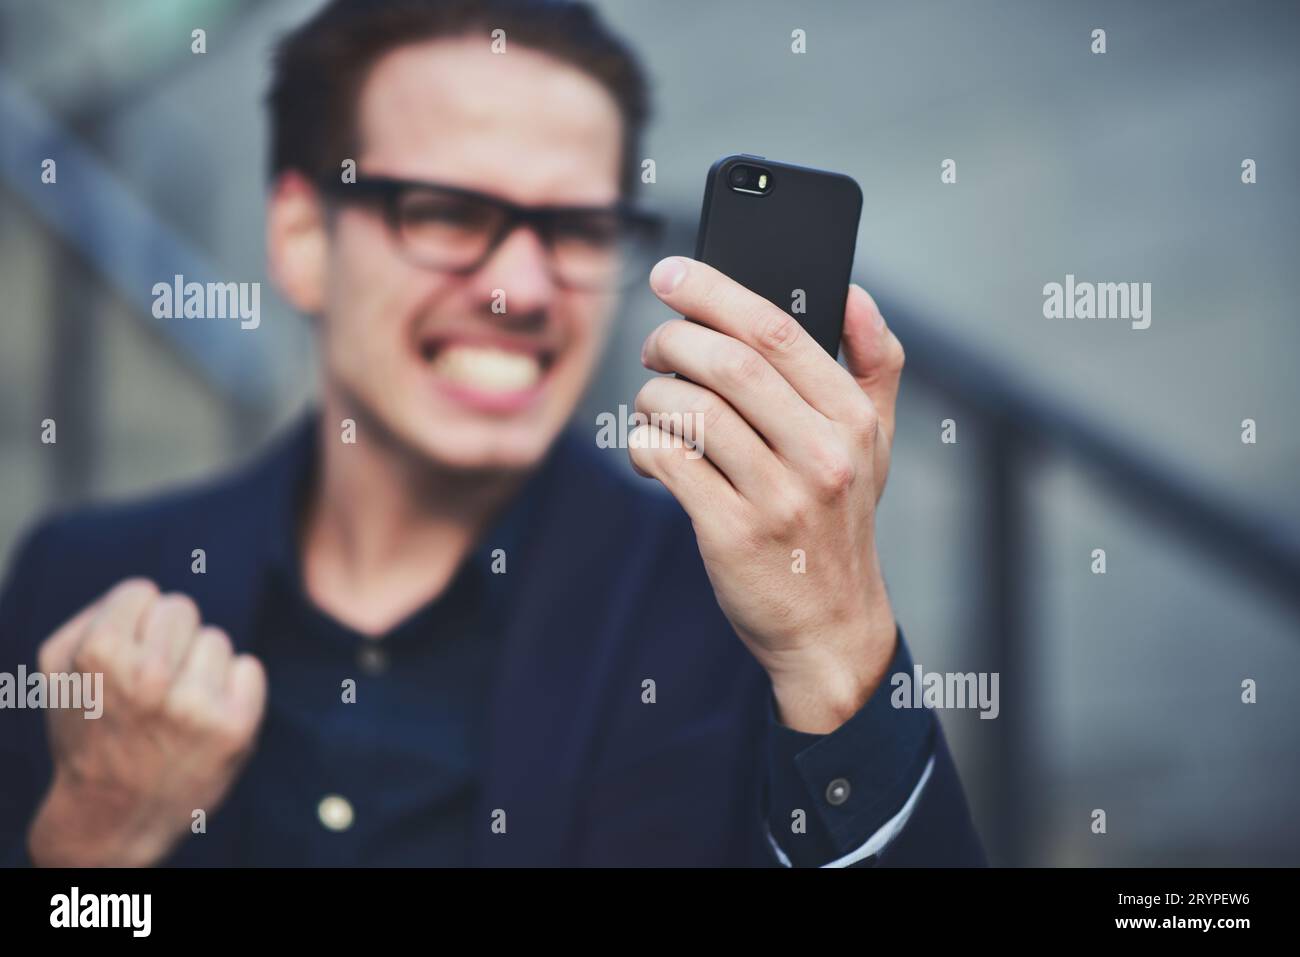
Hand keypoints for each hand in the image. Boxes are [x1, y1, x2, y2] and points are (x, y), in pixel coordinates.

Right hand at [27, 579, 266, 865]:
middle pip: (182, 609)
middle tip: (150, 685)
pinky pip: (249, 669)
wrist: (115, 812)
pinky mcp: (235, 726)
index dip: (132, 623)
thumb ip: (94, 617)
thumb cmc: (89, 730)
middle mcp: (148, 677)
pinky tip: (206, 718)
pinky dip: (233, 689)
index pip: (142, 592)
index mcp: (100, 656)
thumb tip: (146, 593)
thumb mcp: (62, 673)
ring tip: (174, 707)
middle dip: (168, 640)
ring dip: (199, 667)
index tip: (124, 657)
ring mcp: (194, 703)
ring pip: (216, 640)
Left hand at [632, 257, 905, 732]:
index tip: (673, 274)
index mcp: (852, 419)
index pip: (779, 330)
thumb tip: (853, 291)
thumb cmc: (839, 523)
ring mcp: (778, 496)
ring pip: (691, 410)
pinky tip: (651, 451)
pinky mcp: (733, 533)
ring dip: (654, 394)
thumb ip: (874, 364)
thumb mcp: (875, 443)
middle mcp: (822, 453)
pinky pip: (668, 461)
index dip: (716, 291)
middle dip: (674, 340)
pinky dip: (645, 444)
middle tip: (654, 345)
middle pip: (729, 363)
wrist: (830, 627)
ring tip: (653, 404)